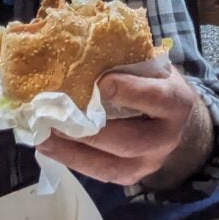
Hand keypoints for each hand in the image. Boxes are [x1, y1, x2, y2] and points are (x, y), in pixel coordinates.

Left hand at [36, 65, 211, 188]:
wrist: (174, 122)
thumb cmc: (154, 83)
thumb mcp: (152, 66)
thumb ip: (127, 60)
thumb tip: (82, 43)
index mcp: (176, 103)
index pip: (157, 99)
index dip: (129, 92)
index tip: (100, 83)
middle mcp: (166, 138)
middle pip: (128, 140)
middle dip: (89, 130)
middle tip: (56, 116)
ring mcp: (148, 163)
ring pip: (109, 165)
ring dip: (71, 150)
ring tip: (42, 135)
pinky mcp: (129, 177)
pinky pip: (98, 173)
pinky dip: (71, 159)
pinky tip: (49, 146)